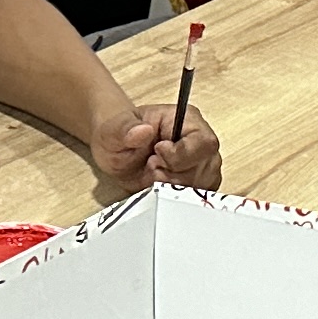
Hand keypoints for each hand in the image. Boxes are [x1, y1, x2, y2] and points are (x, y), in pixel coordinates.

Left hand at [87, 100, 221, 199]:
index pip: (204, 142)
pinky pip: (196, 198)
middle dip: (172, 175)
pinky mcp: (198, 184)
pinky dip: (174, 199)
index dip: (180, 156)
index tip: (155, 156)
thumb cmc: (118, 136)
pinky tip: (159, 188)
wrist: (116, 153)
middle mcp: (201, 142)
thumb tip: (144, 131)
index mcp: (187, 120)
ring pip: (201, 185)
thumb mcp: (113, 130)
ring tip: (153, 176)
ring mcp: (203, 164)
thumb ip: (125, 128)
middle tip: (150, 167)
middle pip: (204, 168)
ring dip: (172, 188)